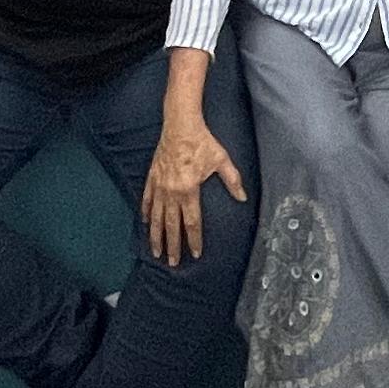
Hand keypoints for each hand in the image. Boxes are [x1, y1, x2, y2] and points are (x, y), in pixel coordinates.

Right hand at [141, 108, 246, 264]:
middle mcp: (172, 192)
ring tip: (156, 252)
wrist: (180, 124)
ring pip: (156, 218)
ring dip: (156, 236)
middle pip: (172, 226)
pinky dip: (146, 213)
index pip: (192, 223)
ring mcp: (160, 186)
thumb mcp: (221, 160)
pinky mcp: (152, 178)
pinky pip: (147, 200)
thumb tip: (242, 198)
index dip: (194, 240)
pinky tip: (145, 224)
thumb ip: (232, 180)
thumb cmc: (202, 142)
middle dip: (173, 246)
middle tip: (173, 263)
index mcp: (189, 190)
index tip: (195, 254)